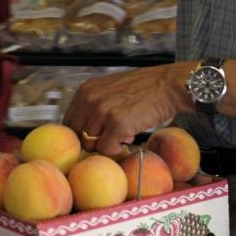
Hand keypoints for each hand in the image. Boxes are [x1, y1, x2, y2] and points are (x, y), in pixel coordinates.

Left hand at [63, 63, 195, 156]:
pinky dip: (117, 150)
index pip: (69, 121)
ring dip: (106, 145)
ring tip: (123, 134)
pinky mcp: (117, 124)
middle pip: (77, 135)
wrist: (167, 85)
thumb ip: (95, 106)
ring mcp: (103, 112)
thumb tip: (85, 133)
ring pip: (90, 145)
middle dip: (93, 142)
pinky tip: (129, 138)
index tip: (96, 136)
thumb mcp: (110, 90)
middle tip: (111, 138)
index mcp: (85, 91)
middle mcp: (90, 99)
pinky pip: (106, 149)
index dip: (81, 133)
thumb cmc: (142, 89)